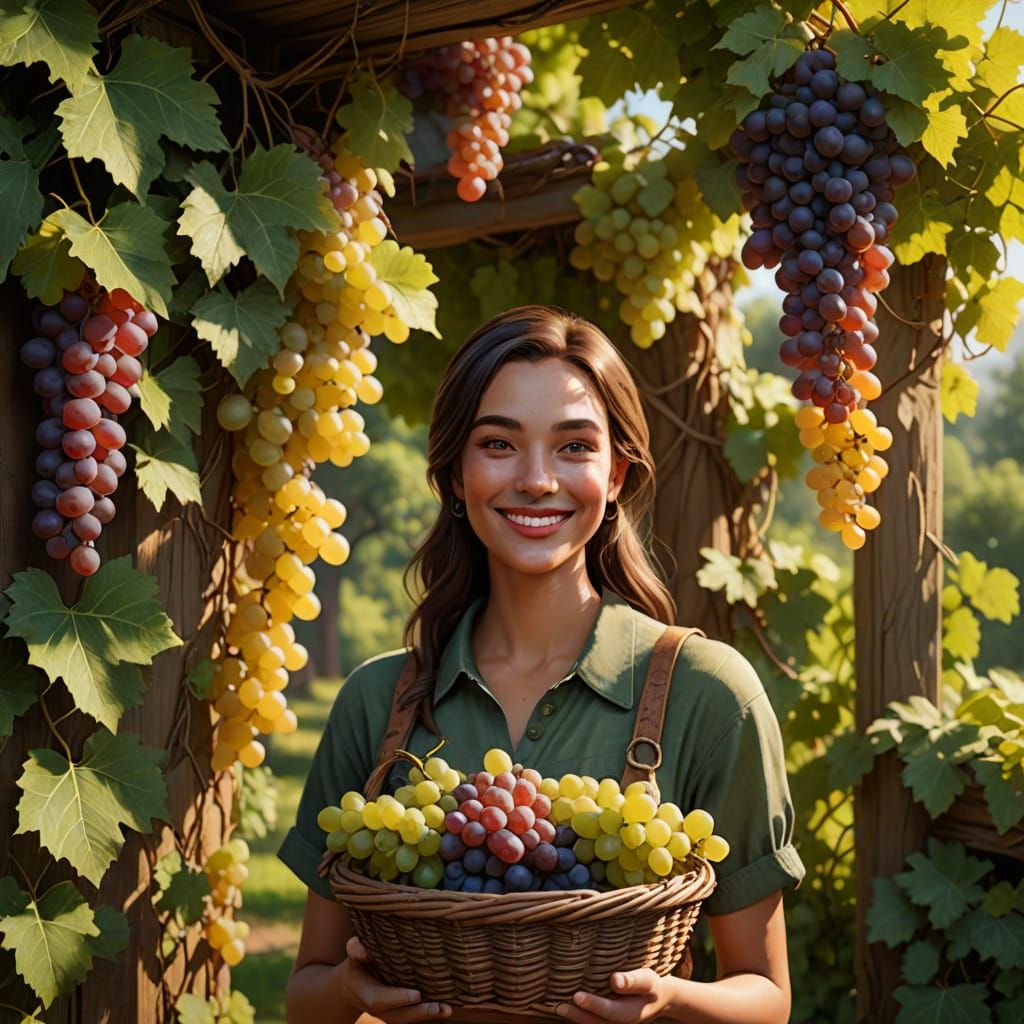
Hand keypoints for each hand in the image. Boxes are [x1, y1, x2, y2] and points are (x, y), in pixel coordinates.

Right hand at [339, 936, 451, 1021]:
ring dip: (427, 1015)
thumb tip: (363, 950)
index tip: (417, 994)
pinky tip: (445, 1008)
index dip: (398, 998)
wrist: (352, 986)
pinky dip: (428, 1013)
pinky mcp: (399, 1012)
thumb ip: (355, 949)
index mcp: (366, 993)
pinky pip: (413, 1015)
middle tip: (438, 1008)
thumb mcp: (353, 954)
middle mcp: (378, 1008)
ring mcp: (389, 1013)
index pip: (381, 1000)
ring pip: (407, 1019)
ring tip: (446, 1010)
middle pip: (398, 1016)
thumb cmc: (357, 964)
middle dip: (418, 1013)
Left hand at [555, 969, 674, 1022]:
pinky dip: (580, 1018)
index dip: (593, 1005)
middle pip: (596, 1023)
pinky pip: (592, 1023)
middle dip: (576, 1016)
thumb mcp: (647, 980)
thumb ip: (632, 981)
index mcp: (630, 1013)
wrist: (658, 999)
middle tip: (557, 1007)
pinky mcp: (607, 1023)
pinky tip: (567, 1009)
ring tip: (556, 1008)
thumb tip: (615, 980)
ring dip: (575, 1019)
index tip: (576, 996)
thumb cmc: (650, 985)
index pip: (609, 1011)